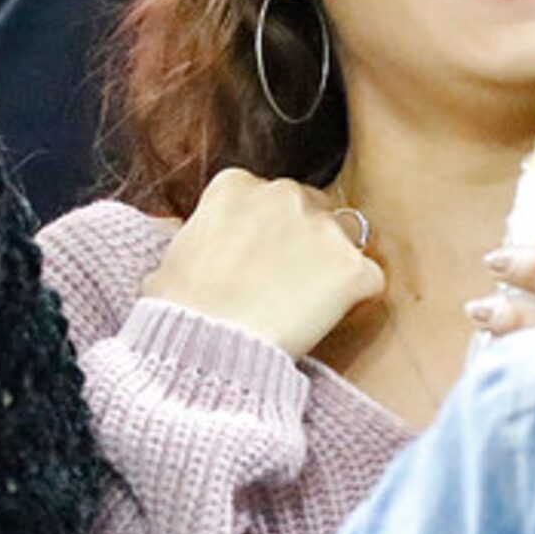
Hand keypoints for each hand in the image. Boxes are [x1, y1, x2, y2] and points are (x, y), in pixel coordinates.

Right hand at [140, 169, 385, 357]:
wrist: (208, 347)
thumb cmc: (179, 311)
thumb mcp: (167, 259)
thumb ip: (192, 239)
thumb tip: (187, 242)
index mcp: (235, 186)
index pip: (263, 196)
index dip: (260, 230)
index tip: (252, 258)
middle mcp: (283, 194)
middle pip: (308, 208)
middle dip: (299, 240)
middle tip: (281, 282)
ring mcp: (323, 229)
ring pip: (341, 240)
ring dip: (328, 266)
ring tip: (303, 304)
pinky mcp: (353, 268)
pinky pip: (367, 279)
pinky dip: (354, 298)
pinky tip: (327, 319)